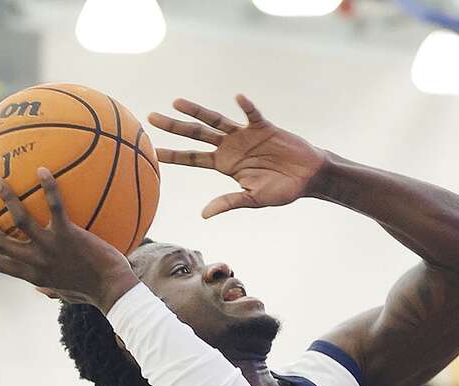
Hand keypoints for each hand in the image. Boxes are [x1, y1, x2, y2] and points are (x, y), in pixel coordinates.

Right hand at [0, 169, 138, 310]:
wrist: (113, 290)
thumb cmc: (94, 292)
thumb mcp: (67, 294)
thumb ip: (51, 290)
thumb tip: (40, 290)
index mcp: (35, 276)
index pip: (1, 264)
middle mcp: (38, 263)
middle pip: (0, 242)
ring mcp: (51, 248)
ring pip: (19, 220)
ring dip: (5, 198)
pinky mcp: (68, 235)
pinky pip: (54, 205)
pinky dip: (48, 186)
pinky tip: (43, 169)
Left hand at [148, 95, 325, 219]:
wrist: (306, 177)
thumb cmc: (281, 190)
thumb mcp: (253, 199)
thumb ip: (229, 202)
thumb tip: (204, 214)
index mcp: (225, 165)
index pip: (193, 159)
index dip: (173, 156)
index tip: (152, 152)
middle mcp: (230, 147)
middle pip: (196, 135)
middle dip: (174, 127)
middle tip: (152, 118)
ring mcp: (244, 134)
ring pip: (215, 120)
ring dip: (196, 111)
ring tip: (177, 102)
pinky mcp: (263, 126)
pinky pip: (252, 115)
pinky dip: (246, 107)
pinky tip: (238, 98)